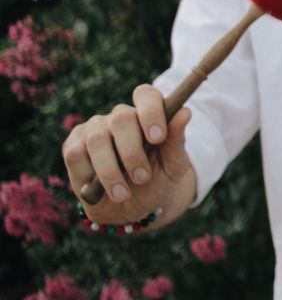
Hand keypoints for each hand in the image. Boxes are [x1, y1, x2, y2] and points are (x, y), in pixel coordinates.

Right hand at [62, 84, 192, 225]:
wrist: (132, 209)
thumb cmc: (156, 181)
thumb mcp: (173, 166)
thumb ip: (177, 140)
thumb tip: (185, 112)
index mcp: (147, 114)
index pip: (146, 95)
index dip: (151, 112)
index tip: (157, 137)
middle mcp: (119, 117)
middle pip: (121, 118)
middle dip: (132, 152)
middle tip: (142, 177)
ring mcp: (94, 129)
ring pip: (97, 139)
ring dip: (111, 171)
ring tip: (123, 194)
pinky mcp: (73, 147)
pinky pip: (76, 155)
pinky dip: (89, 176)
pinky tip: (99, 189)